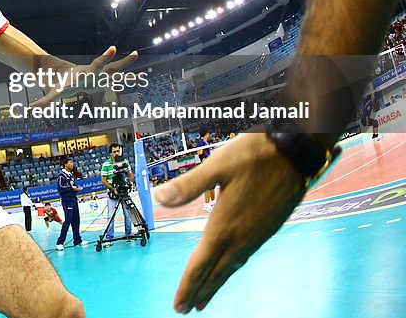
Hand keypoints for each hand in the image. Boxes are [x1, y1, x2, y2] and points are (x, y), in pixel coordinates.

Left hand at [44, 46, 138, 100]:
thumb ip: (43, 102)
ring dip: (125, 63)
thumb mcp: (53, 93)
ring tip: (137, 54)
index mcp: (84, 75)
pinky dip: (129, 77)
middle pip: (104, 64)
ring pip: (114, 68)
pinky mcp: (104, 78)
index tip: (111, 49)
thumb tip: (30, 109)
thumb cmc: (60, 84)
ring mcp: (100, 74)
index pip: (92, 67)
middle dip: (110, 58)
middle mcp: (94, 72)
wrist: (64, 74)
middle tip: (115, 48)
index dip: (100, 60)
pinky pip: (118, 77)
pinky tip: (142, 76)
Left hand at [154, 133, 306, 312]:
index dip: (188, 285)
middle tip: (184, 308)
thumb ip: (187, 185)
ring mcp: (256, 235)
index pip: (201, 264)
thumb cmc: (254, 155)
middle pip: (215, 272)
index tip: (178, 304)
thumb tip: (158, 198)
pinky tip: (229, 269)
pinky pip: (244, 258)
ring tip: (204, 298)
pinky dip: (231, 270)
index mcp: (225, 226)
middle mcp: (241, 237)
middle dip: (198, 291)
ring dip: (215, 284)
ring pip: (231, 267)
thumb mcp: (217, 165)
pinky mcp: (267, 229)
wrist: (296, 152)